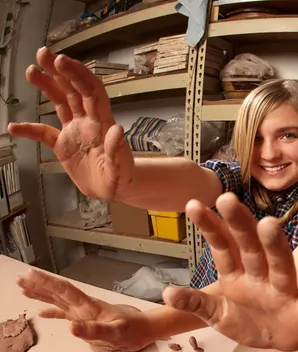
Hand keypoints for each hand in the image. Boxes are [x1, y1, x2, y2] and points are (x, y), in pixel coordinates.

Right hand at [7, 47, 133, 201]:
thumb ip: (116, 149)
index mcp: (102, 124)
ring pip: (60, 103)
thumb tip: (117, 129)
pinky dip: (29, 129)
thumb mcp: (121, 167)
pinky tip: (14, 127)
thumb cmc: (122, 177)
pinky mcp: (64, 146)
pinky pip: (44, 133)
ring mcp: (75, 132)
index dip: (78, 75)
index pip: (91, 92)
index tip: (62, 61)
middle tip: (43, 54)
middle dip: (60, 71)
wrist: (114, 191)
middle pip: (74, 90)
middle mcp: (87, 122)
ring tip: (31, 71)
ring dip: (47, 86)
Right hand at [16, 269, 151, 351]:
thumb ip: (94, 330)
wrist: (145, 329)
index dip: (48, 283)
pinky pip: (65, 313)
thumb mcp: (116, 333)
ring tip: (24, 288)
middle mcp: (85, 306)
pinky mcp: (87, 319)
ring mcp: (85, 312)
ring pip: (59, 300)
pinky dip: (53, 311)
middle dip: (40, 285)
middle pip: (59, 292)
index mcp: (90, 306)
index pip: (65, 291)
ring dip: (43, 294)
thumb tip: (71, 327)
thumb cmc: (132, 331)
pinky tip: (42, 312)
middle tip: (20, 277)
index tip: (31, 274)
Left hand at [162, 194, 297, 350]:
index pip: (222, 247)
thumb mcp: (217, 314)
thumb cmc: (247, 320)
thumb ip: (196, 303)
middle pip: (249, 247)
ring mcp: (283, 291)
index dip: (210, 227)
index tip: (193, 205)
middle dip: (239, 225)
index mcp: (237, 274)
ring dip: (274, 245)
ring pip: (280, 264)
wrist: (277, 340)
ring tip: (269, 224)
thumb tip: (167, 294)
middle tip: (227, 199)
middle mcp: (260, 275)